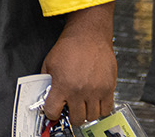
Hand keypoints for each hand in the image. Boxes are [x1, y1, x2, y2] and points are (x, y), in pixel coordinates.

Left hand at [41, 3, 115, 126]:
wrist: (88, 36)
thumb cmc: (69, 47)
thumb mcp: (49, 63)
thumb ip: (46, 81)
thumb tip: (45, 95)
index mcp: (62, 85)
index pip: (53, 112)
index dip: (51, 113)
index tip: (53, 111)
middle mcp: (79, 91)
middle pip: (76, 119)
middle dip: (71, 116)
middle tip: (70, 108)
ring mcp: (96, 91)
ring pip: (92, 117)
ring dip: (86, 113)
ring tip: (83, 104)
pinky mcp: (108, 88)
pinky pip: (107, 109)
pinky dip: (101, 109)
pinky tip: (95, 102)